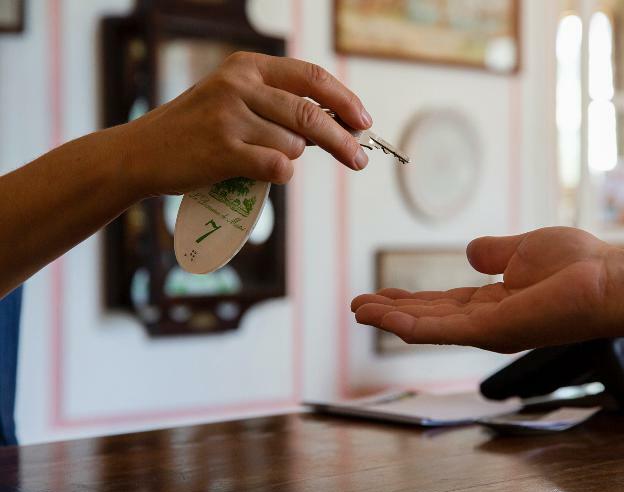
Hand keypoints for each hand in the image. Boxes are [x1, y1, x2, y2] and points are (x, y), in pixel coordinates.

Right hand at [116, 52, 372, 196]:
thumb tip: (333, 126)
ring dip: (290, 158)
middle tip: (360, 160)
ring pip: (294, 145)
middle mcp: (239, 84)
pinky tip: (266, 173)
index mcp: (246, 66)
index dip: (344, 100)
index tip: (363, 122)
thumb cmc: (195, 131)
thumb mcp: (232, 99)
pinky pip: (277, 167)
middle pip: (312, 114)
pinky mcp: (222, 151)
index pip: (312, 77)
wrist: (141, 154)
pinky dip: (281, 175)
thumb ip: (276, 105)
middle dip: (343, 141)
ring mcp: (229, 117)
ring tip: (261, 159)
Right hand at [351, 227, 614, 352]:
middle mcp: (486, 321)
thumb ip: (495, 253)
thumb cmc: (579, 264)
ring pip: (427, 327)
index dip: (410, 300)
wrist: (610, 279)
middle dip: (392, 313)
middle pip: (428, 318)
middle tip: (357, 306)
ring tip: (358, 311)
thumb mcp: (525, 249)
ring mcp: (487, 329)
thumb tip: (471, 251)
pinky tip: (382, 319)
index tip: (380, 295)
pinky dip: (408, 325)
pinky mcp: (491, 331)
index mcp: (494, 302)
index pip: (442, 304)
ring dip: (390, 320)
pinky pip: (440, 329)